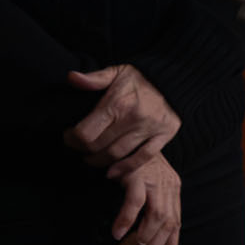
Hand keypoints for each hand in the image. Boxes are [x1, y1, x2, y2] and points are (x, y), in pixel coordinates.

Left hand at [65, 65, 181, 178]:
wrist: (175, 80)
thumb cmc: (142, 78)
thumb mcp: (117, 72)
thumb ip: (94, 78)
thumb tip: (72, 78)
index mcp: (117, 103)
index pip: (85, 133)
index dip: (72, 139)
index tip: (69, 137)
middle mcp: (133, 118)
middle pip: (99, 147)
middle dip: (83, 151)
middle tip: (79, 148)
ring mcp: (149, 129)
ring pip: (117, 155)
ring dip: (100, 161)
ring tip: (92, 158)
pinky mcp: (163, 136)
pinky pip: (143, 157)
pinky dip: (126, 168)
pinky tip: (113, 172)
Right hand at [111, 152, 182, 244]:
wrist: (122, 135)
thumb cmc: (131, 162)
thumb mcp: (148, 183)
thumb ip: (152, 205)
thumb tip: (148, 234)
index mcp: (173, 189)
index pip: (176, 222)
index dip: (172, 244)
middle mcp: (168, 186)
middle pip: (167, 225)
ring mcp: (154, 180)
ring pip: (155, 218)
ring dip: (139, 239)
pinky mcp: (138, 174)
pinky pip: (135, 203)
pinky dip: (127, 221)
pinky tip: (117, 233)